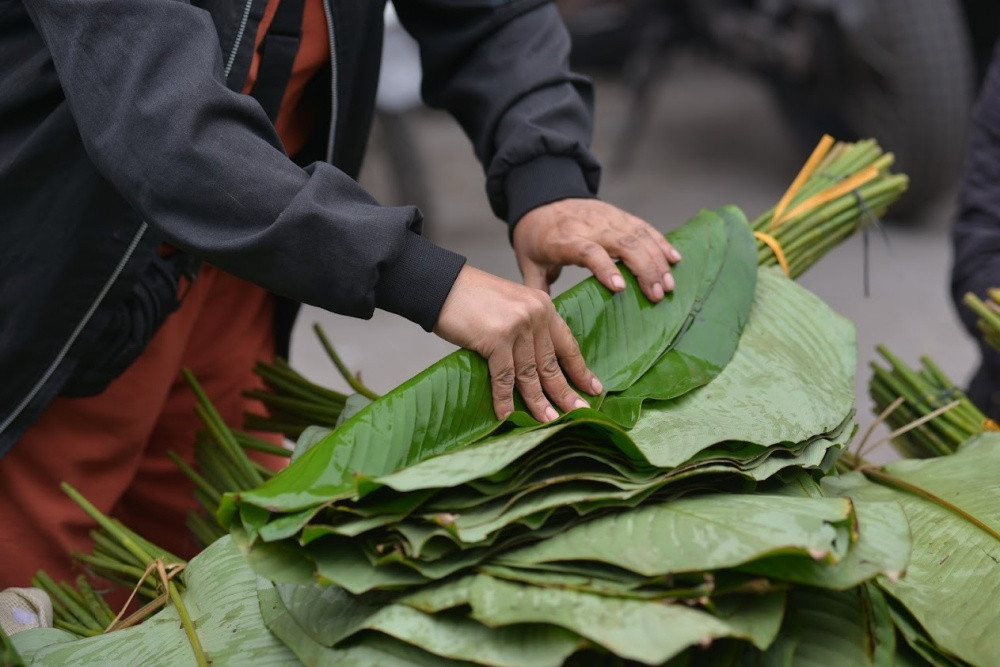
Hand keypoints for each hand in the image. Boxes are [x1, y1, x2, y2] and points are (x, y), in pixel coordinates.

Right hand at [434, 265, 602, 421]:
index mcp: (543, 306)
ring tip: (548, 420)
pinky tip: (507, 415)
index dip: (580, 369)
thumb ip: (528, 327)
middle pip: (552, 363)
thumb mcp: (511, 304)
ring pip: (531, 374)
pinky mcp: (496, 339)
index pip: (567, 343)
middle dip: (564, 391)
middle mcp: (535, 315)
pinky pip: (504, 377)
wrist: (441, 284)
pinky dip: (504, 399)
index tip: (593, 388)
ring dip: (538, 401)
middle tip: (578, 411)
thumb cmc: (471, 297)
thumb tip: (537, 367)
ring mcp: (517, 327)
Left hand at [512, 198, 681, 300]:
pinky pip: (643, 227)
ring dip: (657, 260)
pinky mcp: (619, 215)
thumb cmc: (536, 237)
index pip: (587, 251)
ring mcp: (607, 218)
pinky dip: (661, 242)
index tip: (620, 288)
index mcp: (563, 240)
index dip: (604, 268)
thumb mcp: (528, 263)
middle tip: (658, 295)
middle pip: (622, 244)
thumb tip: (544, 321)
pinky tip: (674, 259)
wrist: (542, 197)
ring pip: (637, 235)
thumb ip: (537, 290)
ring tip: (669, 284)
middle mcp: (588, 226)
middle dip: (643, 270)